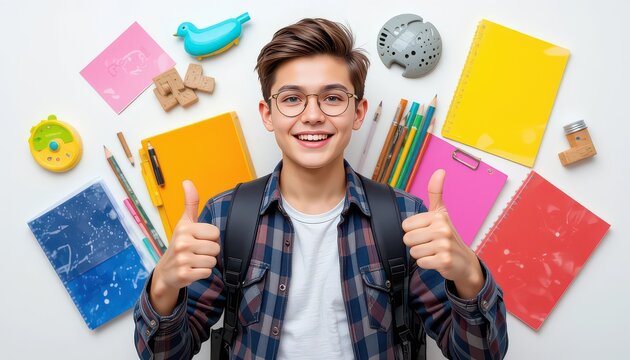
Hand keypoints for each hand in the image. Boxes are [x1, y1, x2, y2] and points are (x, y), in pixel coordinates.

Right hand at [150, 180, 220, 314]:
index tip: (199, 240)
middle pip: (216, 248)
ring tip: (194, 261)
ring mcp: (183, 260)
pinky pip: (207, 273)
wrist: (165, 271)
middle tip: (196, 252)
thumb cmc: (179, 244)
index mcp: (185, 228)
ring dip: (206, 263)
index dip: (210, 238)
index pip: (215, 233)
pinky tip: (192, 270)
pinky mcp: (184, 275)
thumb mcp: (184, 223)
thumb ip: (190, 203)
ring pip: (213, 261)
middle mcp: (182, 243)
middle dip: (209, 252)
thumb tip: (187, 181)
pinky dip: (202, 273)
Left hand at [402, 169, 483, 297]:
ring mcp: (444, 245)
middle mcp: (442, 229)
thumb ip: (436, 192)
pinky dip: (426, 264)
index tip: (426, 231)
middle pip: (407, 239)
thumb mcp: (441, 212)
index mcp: (438, 216)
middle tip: (430, 243)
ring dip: (421, 254)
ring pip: (413, 252)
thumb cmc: (448, 235)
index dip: (413, 230)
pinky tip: (437, 260)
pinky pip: (421, 263)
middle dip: (416, 244)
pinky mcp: (444, 261)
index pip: (406, 225)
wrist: (464, 261)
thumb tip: (440, 170)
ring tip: (433, 251)